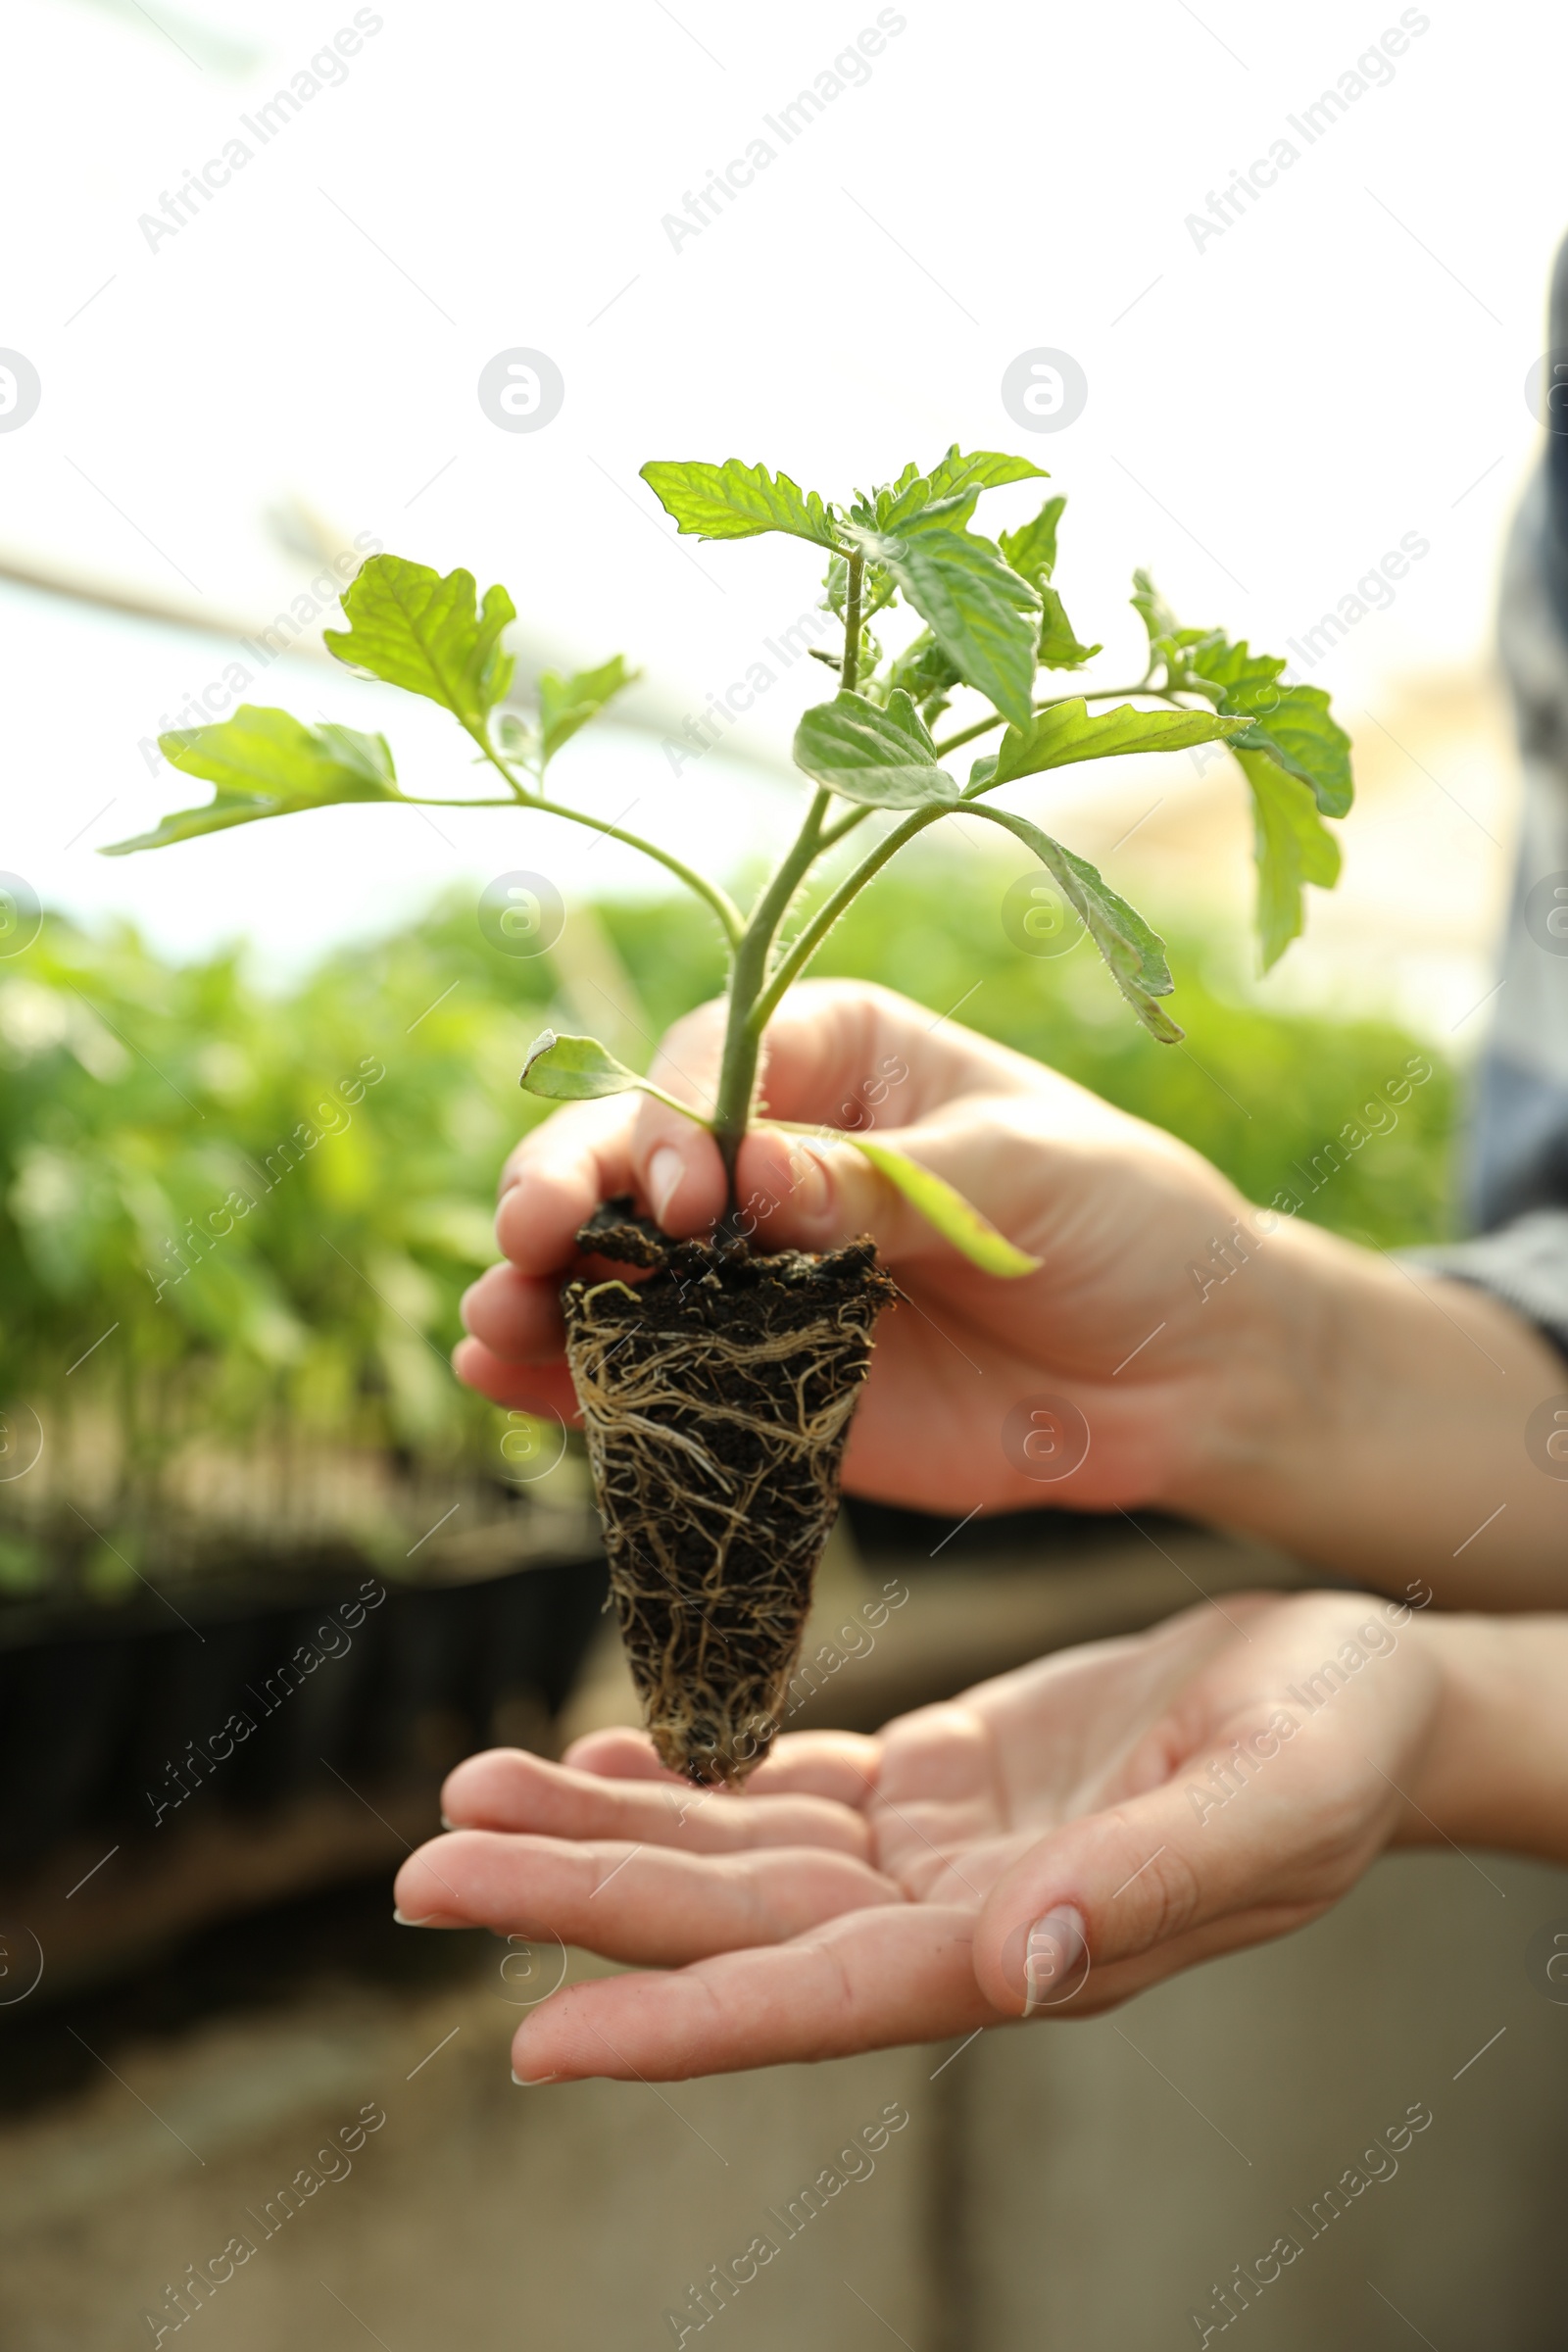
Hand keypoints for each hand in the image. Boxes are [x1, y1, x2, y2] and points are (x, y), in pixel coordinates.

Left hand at [392, 1589, 1449, 2081]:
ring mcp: (940, 1853)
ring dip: (605, 1828)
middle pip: (738, 1924)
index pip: (825, 1998)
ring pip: (737, 1852)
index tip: (535, 2038)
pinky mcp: (938, 1782)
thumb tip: (1021, 1972)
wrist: (1368, 1688)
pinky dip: (689, 1773)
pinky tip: (609, 1748)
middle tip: (426, 1866)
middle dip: (581, 1898)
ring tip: (473, 1790)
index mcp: (1026, 1944)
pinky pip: (787, 1788)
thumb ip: (1147, 1891)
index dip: (683, 2022)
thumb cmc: (1342, 1747)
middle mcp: (956, 1918)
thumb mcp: (1270, 1807)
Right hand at [456, 977, 1257, 1514]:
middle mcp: (772, 1155)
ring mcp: (755, 1273)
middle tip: (534, 1240)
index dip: (672, 1126)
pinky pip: (652, 1372)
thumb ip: (881, 1185)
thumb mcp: (1020, 1176)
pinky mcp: (760, 1375)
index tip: (689, 1195)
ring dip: (542, 1290)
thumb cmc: (1126, 1219)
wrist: (1187, 1368)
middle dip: (566, 1191)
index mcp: (836, 1056)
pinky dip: (576, 1379)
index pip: (710, 1068)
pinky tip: (506, 1377)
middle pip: (629, 1158)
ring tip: (492, 1322)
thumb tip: (745, 1182)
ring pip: (616, 1267)